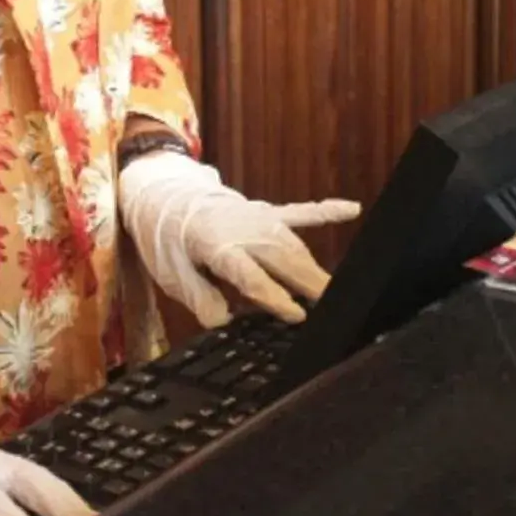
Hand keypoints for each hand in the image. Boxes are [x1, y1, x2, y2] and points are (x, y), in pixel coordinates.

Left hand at [118, 152, 359, 325]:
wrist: (164, 193)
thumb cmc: (166, 237)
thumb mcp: (170, 275)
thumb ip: (199, 298)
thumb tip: (223, 321)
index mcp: (217, 246)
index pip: (251, 276)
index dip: (276, 297)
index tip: (297, 316)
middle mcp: (243, 230)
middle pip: (282, 259)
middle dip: (308, 283)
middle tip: (333, 309)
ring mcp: (258, 218)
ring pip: (294, 243)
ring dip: (314, 267)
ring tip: (337, 292)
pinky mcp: (266, 211)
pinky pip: (300, 211)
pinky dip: (326, 211)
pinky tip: (352, 209)